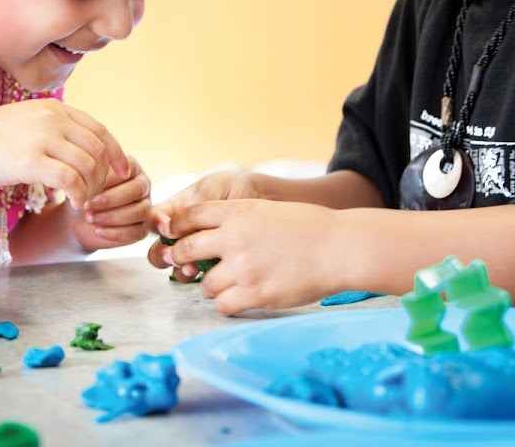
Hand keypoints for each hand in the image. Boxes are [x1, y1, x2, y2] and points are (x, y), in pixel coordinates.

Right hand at [0, 98, 129, 206]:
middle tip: (94, 195)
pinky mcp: (30, 160)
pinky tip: (72, 204)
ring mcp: (42, 137)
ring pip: (88, 166)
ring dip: (91, 189)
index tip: (123, 173)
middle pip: (98, 150)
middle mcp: (53, 118)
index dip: (116, 153)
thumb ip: (52, 130)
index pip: (99, 130)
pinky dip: (78, 195)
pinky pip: (70, 180)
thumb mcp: (25, 123)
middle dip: (103, 177)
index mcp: (54, 108)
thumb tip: (76, 149)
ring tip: (81, 202)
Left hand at [68, 156, 152, 250]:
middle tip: (87, 205)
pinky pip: (137, 232)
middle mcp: (142, 185)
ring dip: (112, 216)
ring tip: (89, 218)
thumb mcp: (83, 181)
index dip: (109, 179)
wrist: (78, 219)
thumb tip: (92, 175)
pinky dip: (115, 233)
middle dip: (110, 199)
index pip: (129, 168)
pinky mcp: (142, 228)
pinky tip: (97, 231)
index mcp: (131, 168)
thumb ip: (91, 174)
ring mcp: (145, 207)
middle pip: (137, 190)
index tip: (87, 186)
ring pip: (139, 211)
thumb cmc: (82, 194)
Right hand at [146, 169, 263, 279]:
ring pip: (175, 265)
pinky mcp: (213, 263)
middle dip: (161, 255)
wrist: (268, 201)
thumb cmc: (238, 188)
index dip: (155, 226)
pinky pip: (196, 274)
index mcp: (179, 209)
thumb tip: (166, 228)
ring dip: (178, 268)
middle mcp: (184, 231)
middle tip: (173, 255)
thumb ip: (188, 208)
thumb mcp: (211, 190)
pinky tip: (203, 273)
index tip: (166, 228)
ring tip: (191, 268)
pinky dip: (195, 276)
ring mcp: (198, 249)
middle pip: (159, 249)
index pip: (154, 220)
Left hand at [151, 198, 350, 314]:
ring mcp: (243, 268)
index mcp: (237, 212)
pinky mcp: (255, 294)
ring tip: (231, 282)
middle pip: (185, 249)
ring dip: (213, 285)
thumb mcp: (266, 209)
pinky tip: (242, 296)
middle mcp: (234, 238)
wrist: (338, 247)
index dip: (177, 226)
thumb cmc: (307, 227)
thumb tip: (205, 230)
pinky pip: (222, 305)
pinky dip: (228, 303)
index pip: (189, 215)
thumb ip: (235, 218)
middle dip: (181, 257)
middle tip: (186, 264)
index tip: (175, 235)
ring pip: (204, 284)